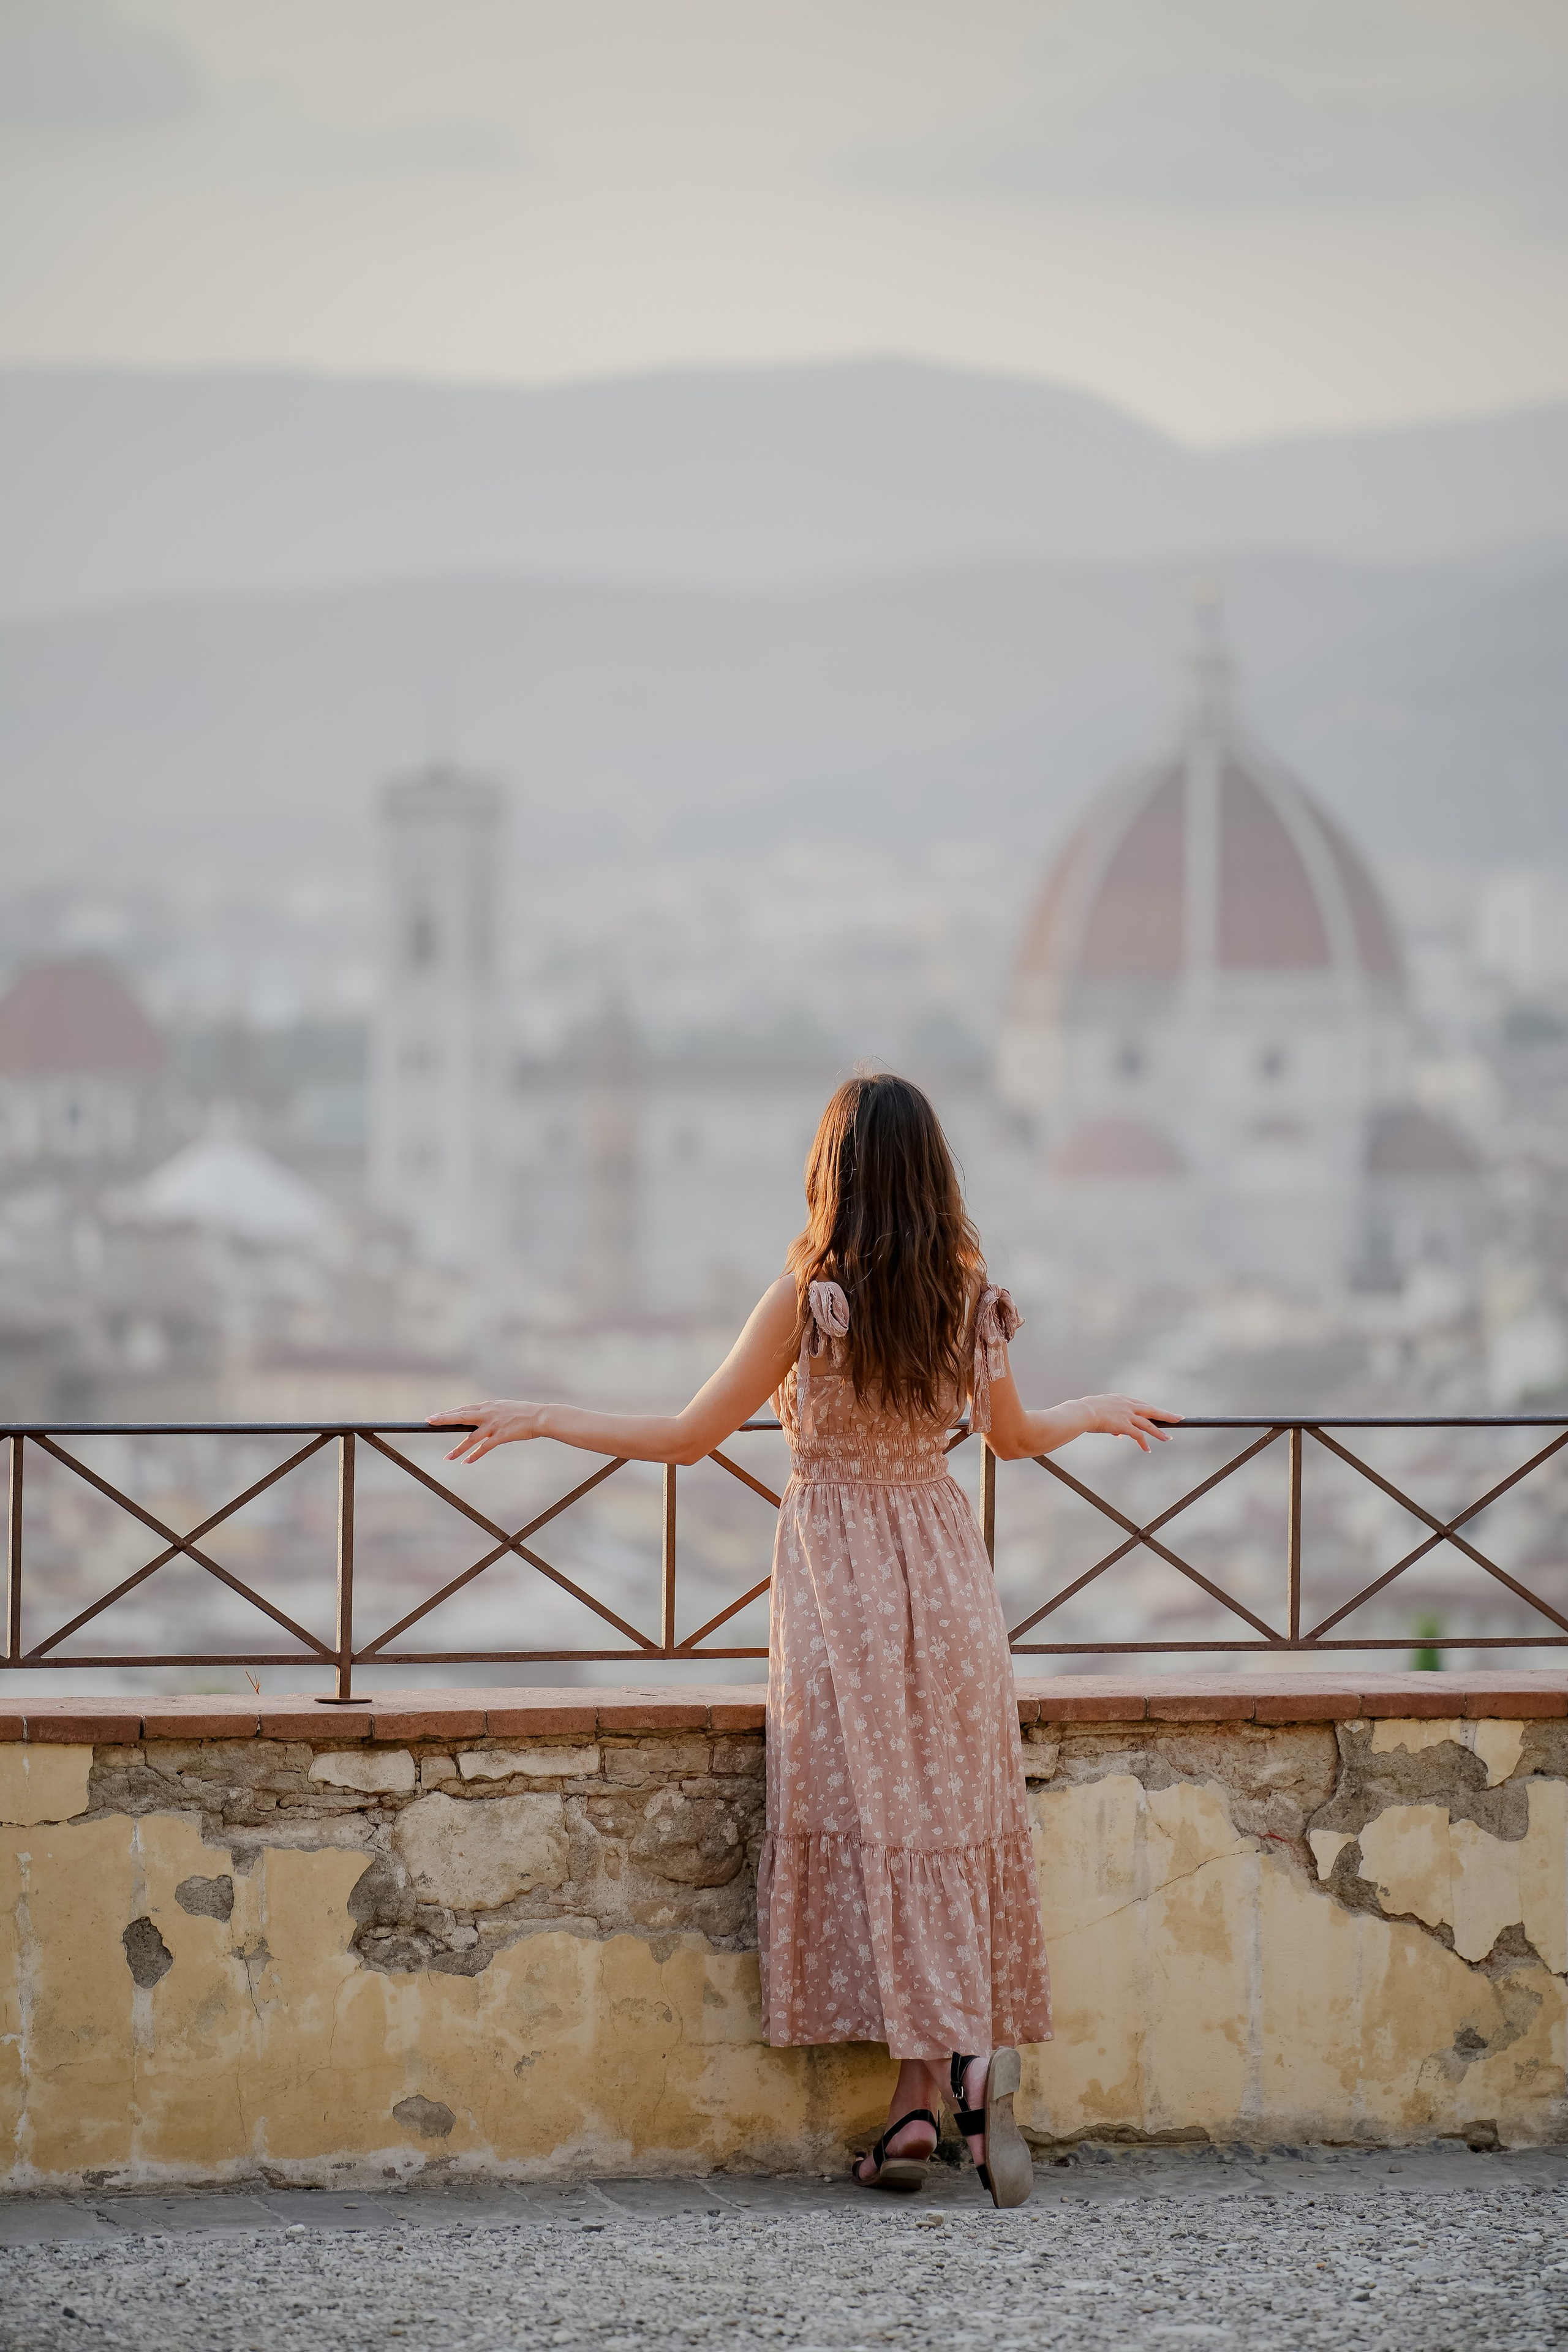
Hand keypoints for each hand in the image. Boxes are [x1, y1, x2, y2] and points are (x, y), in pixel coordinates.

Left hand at [428, 1401, 542, 1463]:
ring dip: (458, 1449)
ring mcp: (493, 1425)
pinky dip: (474, 1455)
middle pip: (461, 1416)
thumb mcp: (505, 1407)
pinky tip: (466, 1462)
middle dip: (444, 1419)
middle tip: (429, 1422)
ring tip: (447, 1458)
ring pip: (470, 1438)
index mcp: (488, 1405)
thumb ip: (492, 1411)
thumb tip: (482, 1415)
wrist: (540, 1416)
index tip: (435, 1416)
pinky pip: (484, 1448)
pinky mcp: (501, 1436)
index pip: (464, 1409)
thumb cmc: (525, 1412)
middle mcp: (488, 1413)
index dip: (448, 1413)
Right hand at [1079, 1395, 1181, 1452]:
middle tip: (1179, 1418)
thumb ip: (1112, 1421)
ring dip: (1159, 1432)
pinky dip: (1144, 1443)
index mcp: (1122, 1399)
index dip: (1150, 1410)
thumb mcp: (1101, 1412)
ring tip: (1168, 1438)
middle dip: (1166, 1415)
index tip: (1157, 1413)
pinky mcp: (1125, 1425)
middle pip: (1152, 1410)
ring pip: (1149, 1424)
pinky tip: (1147, 1449)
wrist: (1082, 1412)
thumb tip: (1118, 1433)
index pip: (1140, 1404)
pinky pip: (1138, 1436)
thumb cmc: (1086, 1411)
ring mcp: (1128, 1415)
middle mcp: (1128, 1405)